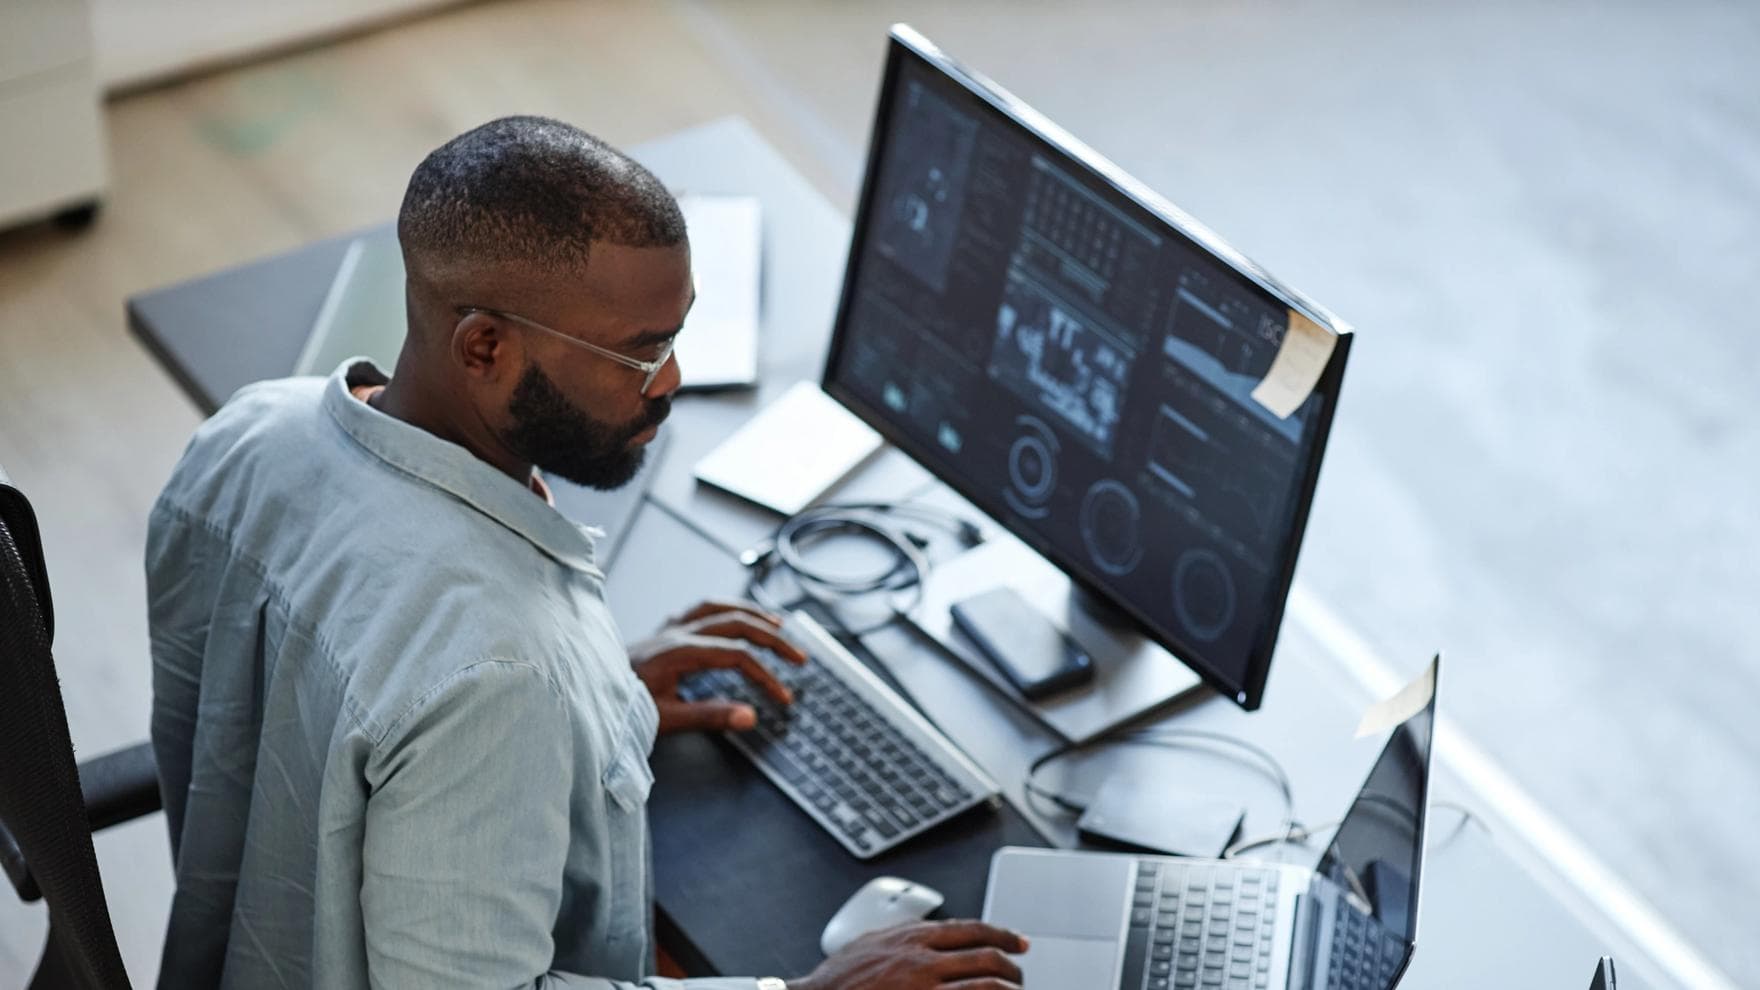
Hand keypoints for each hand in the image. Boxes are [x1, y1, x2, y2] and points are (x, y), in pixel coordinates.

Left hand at [628, 599, 807, 734]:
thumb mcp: (664, 719)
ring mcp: (667, 629)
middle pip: (736, 623)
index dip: (766, 675)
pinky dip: (724, 610)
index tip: (783, 697)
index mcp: (678, 652)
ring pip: (718, 608)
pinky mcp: (661, 632)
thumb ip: (709, 716)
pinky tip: (733, 616)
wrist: (582, 694)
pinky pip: (699, 610)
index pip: (737, 656)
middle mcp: (675, 633)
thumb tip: (750, 716)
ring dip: (752, 614)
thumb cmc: (618, 708)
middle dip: (773, 638)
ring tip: (778, 624)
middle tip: (799, 657)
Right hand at [788, 920, 1027, 989]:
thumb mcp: (874, 942)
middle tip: (1020, 976)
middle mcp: (922, 959)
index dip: (1003, 935)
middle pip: (986, 957)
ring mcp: (923, 988)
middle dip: (1011, 968)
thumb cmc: (839, 978)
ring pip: (984, 985)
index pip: (973, 929)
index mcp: (913, 936)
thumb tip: (934, 933)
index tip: (1019, 942)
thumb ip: (906, 936)